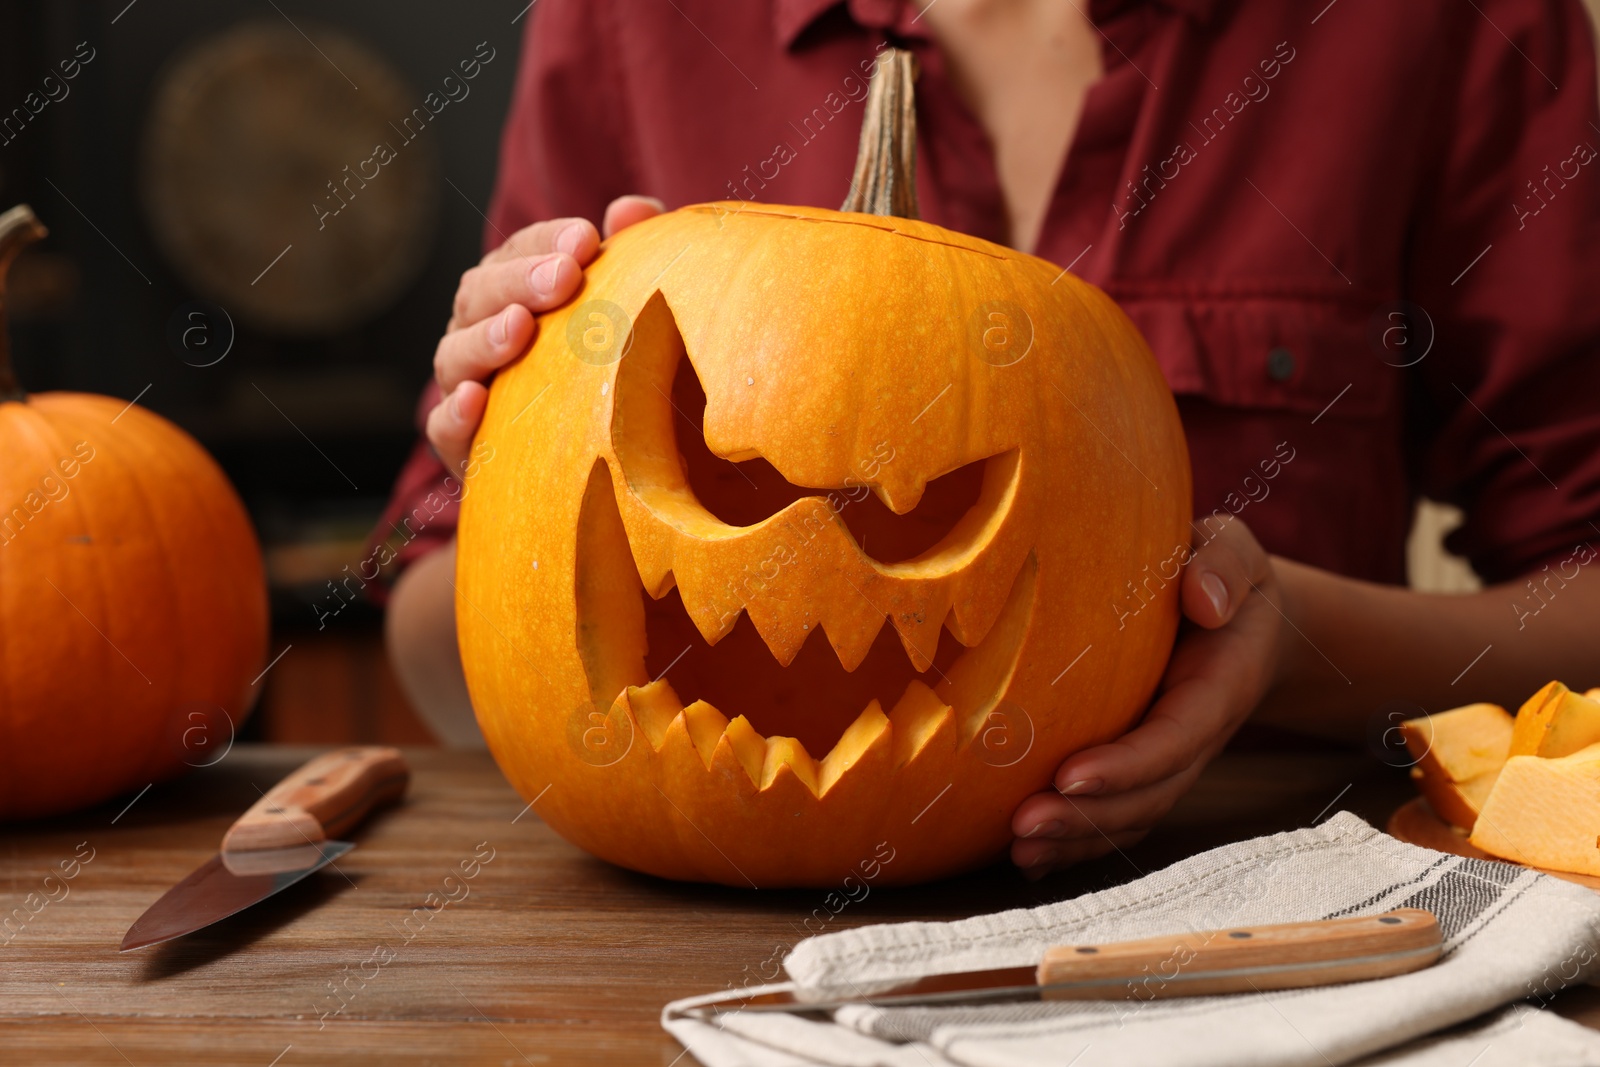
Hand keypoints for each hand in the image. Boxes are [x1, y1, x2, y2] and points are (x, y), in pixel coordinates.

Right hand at [426, 195, 664, 472]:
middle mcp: (479, 333)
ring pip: (454, 355)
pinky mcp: (461, 445)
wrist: (586, 466)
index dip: (546, 240)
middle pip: (480, 294)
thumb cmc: (606, 373)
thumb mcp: (627, 310)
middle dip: (518, 281)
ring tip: (520, 328)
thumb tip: (633, 208)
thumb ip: (630, 255)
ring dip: (485, 338)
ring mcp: (464, 387)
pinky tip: (477, 400)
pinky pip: (443, 427)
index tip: (587, 238)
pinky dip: (454, 413)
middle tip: (563, 276)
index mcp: (512, 293)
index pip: (518, 253)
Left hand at [1009, 517, 1289, 877]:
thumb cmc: (1217, 572)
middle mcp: (1195, 735)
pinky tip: (1025, 859)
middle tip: (1022, 824)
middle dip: (1087, 817)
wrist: (1239, 615)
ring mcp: (1170, 759)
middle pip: (1147, 795)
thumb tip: (1203, 599)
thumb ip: (1222, 564)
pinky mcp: (1143, 767)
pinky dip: (1075, 843)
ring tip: (1017, 848)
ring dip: (1075, 840)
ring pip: (1129, 817)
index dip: (1126, 766)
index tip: (1070, 777)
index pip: (1173, 738)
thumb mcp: (1233, 550)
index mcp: (1217, 686)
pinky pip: (1114, 816)